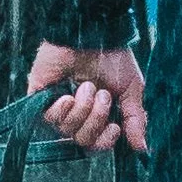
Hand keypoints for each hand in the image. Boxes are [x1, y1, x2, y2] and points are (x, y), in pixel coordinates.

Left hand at [28, 42, 147, 155]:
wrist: (91, 34)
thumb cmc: (111, 55)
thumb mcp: (131, 89)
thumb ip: (135, 119)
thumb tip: (141, 147)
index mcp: (99, 114)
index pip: (98, 144)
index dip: (105, 142)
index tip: (114, 127)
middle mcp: (78, 114)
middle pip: (83, 141)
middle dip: (96, 119)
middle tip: (102, 94)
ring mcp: (58, 107)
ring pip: (67, 131)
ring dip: (82, 109)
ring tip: (85, 86)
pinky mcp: (40, 99)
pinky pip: (49, 120)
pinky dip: (61, 109)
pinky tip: (67, 95)